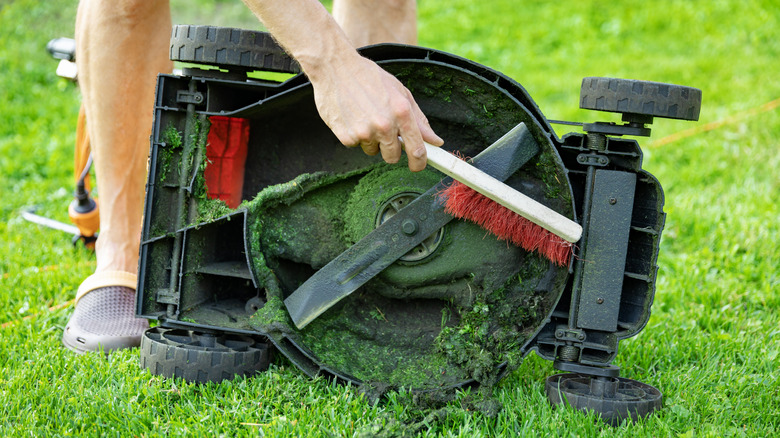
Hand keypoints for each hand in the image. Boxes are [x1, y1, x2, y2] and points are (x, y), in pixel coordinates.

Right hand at [309, 56, 443, 171]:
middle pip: (393, 157)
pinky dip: (354, 135)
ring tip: (364, 116)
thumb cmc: (369, 78)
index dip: (419, 162)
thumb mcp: (400, 93)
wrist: (335, 68)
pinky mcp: (346, 136)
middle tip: (383, 131)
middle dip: (391, 149)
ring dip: (371, 140)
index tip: (417, 165)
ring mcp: (364, 132)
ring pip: (372, 151)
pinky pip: (355, 145)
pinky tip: (351, 116)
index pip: (417, 150)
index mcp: (402, 112)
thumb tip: (435, 141)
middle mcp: (384, 125)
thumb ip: (419, 120)